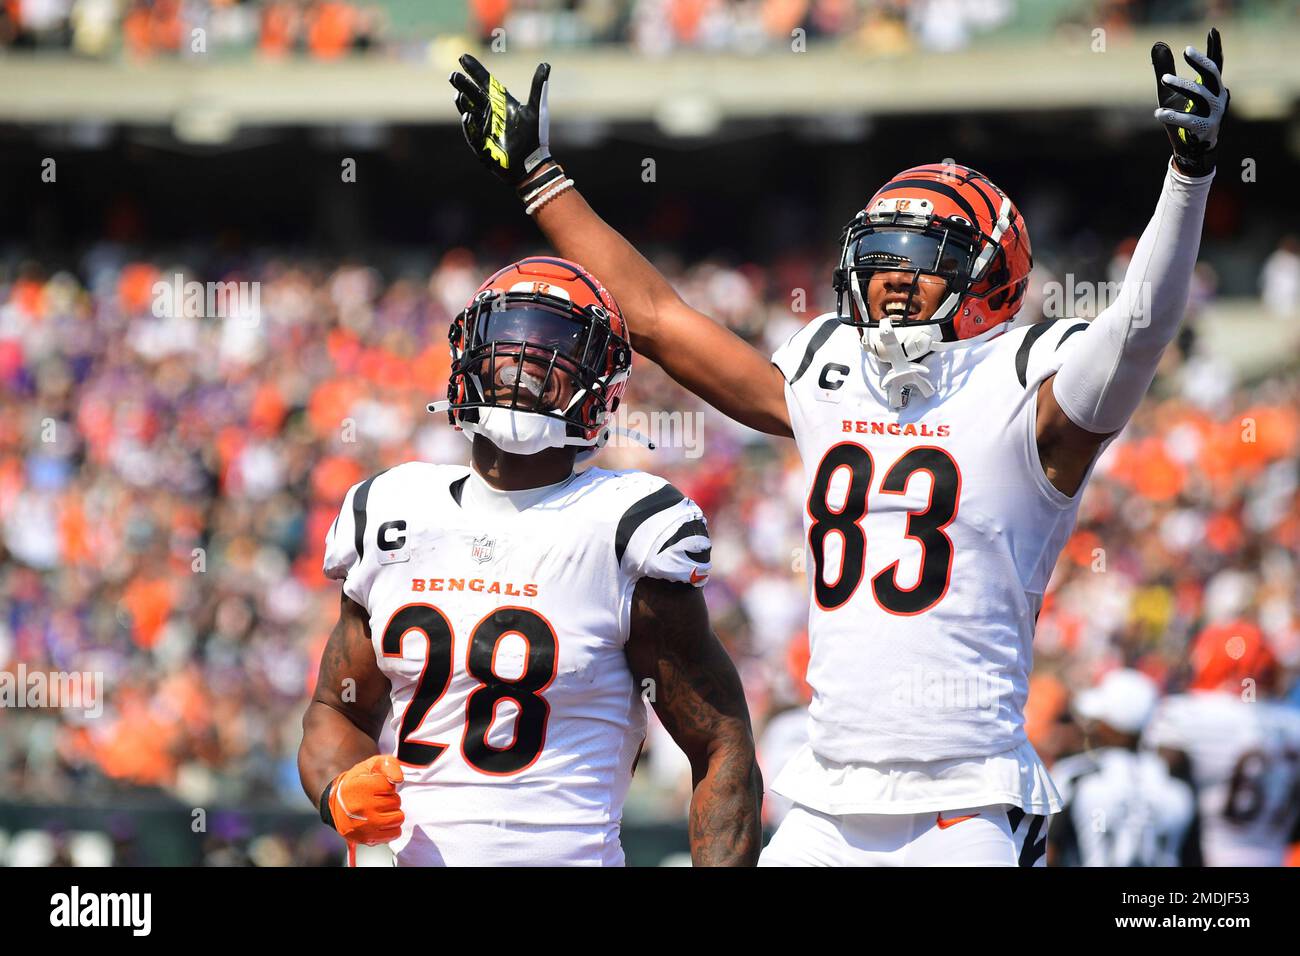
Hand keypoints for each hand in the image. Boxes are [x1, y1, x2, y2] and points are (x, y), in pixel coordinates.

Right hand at [323, 754, 404, 844]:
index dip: (387, 785)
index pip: (390, 786)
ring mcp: (363, 825)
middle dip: (391, 799)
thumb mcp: (373, 764)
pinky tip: (382, 821)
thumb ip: (389, 765)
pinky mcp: (366, 838)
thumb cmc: (360, 780)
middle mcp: (359, 807)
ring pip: (397, 818)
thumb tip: (398, 779)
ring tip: (381, 809)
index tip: (377, 786)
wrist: (338, 802)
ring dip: (394, 813)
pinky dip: (392, 827)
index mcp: (359, 787)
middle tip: (379, 798)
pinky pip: (394, 833)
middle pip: (396, 802)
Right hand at [450, 54, 551, 185]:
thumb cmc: (535, 137)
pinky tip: (467, 115)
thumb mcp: (537, 110)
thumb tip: (546, 64)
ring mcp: (485, 128)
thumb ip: (538, 87)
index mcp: (502, 104)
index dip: (474, 71)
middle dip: (463, 85)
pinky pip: (473, 133)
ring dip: (463, 103)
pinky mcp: (482, 144)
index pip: (485, 83)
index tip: (463, 57)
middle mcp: (491, 114)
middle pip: (473, 96)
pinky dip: (470, 124)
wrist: (532, 164)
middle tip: (453, 75)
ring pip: (469, 112)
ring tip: (458, 92)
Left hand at [1152, 28, 1227, 176]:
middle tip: (1186, 50)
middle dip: (1201, 62)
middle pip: (1213, 74)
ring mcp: (1214, 113)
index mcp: (1212, 87)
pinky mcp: (1205, 129)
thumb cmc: (1182, 117)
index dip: (1215, 48)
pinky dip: (1173, 116)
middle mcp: (1217, 97)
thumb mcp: (1169, 92)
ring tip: (1164, 79)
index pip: (1215, 65)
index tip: (1212, 31)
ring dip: (1182, 85)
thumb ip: (1164, 70)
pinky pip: (1189, 120)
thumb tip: (1158, 45)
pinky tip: (1158, 113)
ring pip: (1200, 95)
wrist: (1191, 149)